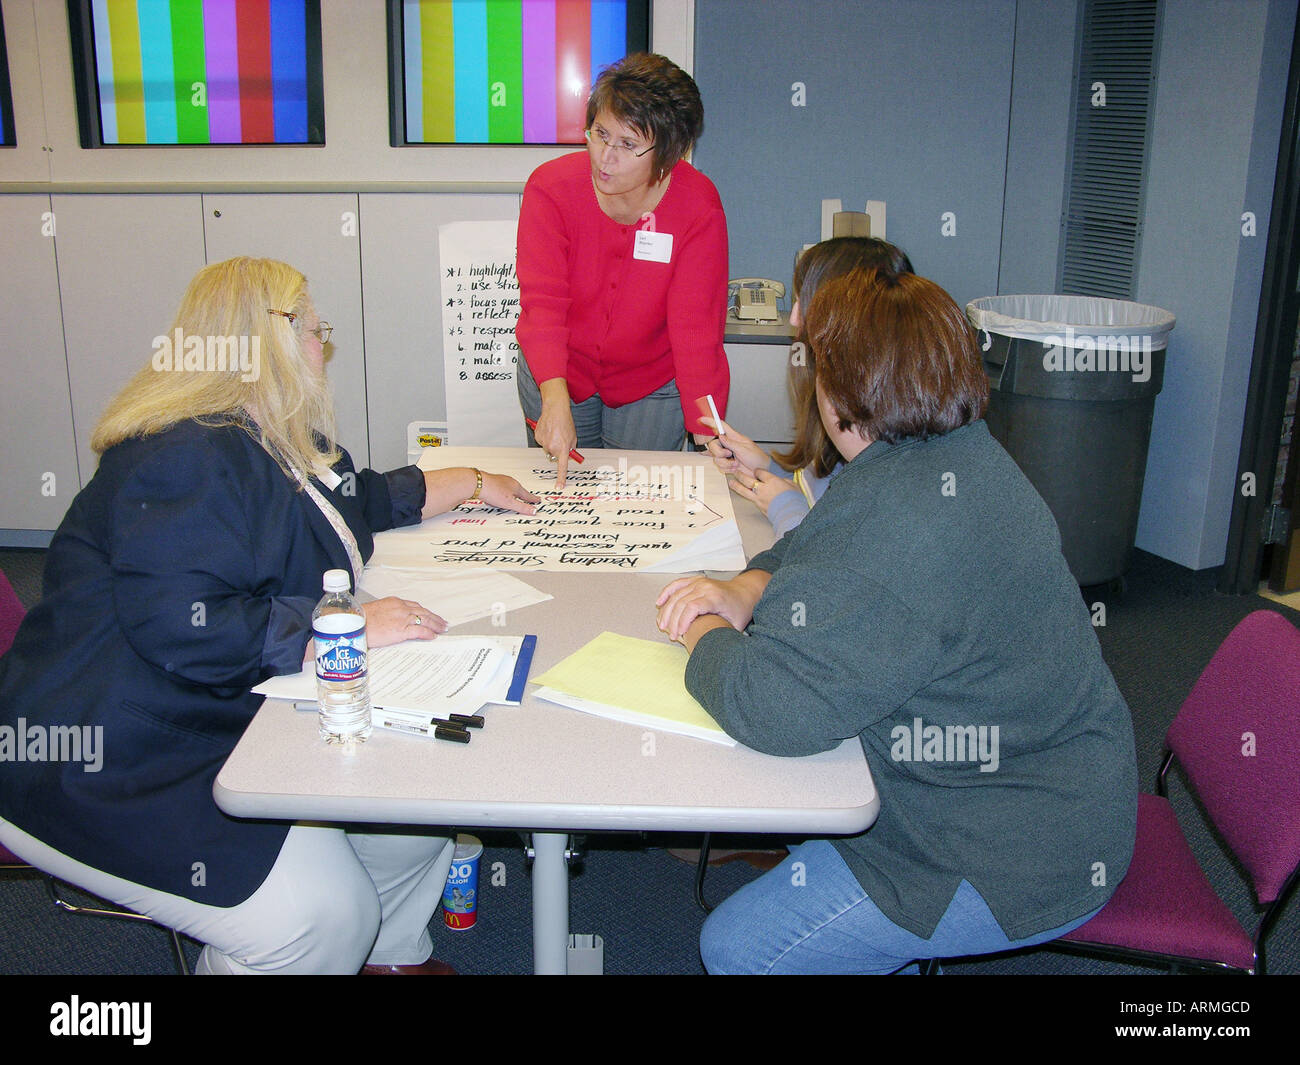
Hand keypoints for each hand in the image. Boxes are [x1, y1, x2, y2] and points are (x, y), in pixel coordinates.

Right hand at [360, 597, 447, 646]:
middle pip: (424, 612)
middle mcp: (401, 608)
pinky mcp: (401, 630)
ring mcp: (402, 618)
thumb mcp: (376, 611)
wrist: (354, 623)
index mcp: (395, 602)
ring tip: (442, 629)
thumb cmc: (360, 619)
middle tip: (443, 623)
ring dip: (436, 625)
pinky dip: (428, 633)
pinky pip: (419, 631)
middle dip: (435, 618)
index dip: (425, 612)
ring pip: (425, 620)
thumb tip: (390, 620)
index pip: (415, 606)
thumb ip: (387, 613)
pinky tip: (433, 636)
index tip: (431, 615)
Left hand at [475, 472, 539, 513]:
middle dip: (521, 496)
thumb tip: (533, 510)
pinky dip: (499, 494)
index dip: (533, 499)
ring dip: (509, 495)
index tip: (538, 500)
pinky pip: (499, 489)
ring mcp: (500, 481)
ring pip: (508, 489)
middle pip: (518, 491)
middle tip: (527, 499)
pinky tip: (495, 498)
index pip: (527, 495)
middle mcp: (509, 481)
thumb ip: (522, 507)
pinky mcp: (492, 482)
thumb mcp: (510, 503)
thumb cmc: (493, 490)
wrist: (477, 483)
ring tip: (509, 500)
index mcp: (515, 486)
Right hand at [535, 381, 577, 488]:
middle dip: (557, 451)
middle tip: (560, 440)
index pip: (562, 467)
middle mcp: (553, 448)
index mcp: (563, 449)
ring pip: (548, 448)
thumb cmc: (566, 422)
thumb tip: (567, 455)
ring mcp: (544, 443)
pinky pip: (542, 442)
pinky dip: (545, 437)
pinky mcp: (537, 437)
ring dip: (551, 443)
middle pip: (554, 456)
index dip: (561, 478)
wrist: (555, 409)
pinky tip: (548, 429)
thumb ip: (570, 448)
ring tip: (555, 432)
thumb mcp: (573, 437)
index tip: (559, 487)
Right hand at [655, 571, 771, 643]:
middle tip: (671, 635)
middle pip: (681, 603)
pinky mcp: (694, 581)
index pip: (693, 607)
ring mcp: (699, 582)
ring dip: (667, 611)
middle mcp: (705, 587)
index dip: (683, 621)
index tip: (679, 635)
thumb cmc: (740, 610)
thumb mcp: (736, 627)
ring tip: (662, 626)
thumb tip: (711, 651)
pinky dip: (666, 593)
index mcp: (715, 597)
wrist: (745, 592)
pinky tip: (659, 603)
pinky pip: (676, 585)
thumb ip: (722, 636)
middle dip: (673, 621)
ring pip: (676, 595)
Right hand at [700, 417, 770, 478]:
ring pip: (716, 458)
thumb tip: (721, 437)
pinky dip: (727, 468)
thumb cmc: (757, 458)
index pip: (721, 426)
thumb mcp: (744, 449)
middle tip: (729, 455)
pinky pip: (719, 466)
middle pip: (714, 445)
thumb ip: (731, 443)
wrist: (759, 472)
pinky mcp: (727, 464)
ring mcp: (727, 455)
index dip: (712, 422)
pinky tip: (734, 467)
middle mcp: (729, 445)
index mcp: (734, 438)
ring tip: (736, 463)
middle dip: (719, 453)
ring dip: (726, 463)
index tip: (702, 419)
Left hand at [728, 467, 797, 515]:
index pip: (760, 472)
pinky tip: (743, 494)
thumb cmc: (795, 499)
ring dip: (736, 486)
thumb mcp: (793, 486)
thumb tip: (781, 481)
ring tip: (731, 482)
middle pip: (748, 480)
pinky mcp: (759, 507)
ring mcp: (759, 498)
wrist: (791, 514)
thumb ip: (784, 481)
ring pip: (744, 490)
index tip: (756, 471)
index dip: (757, 471)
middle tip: (736, 472)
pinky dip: (746, 496)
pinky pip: (750, 499)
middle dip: (741, 475)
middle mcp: (763, 488)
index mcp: (772, 481)